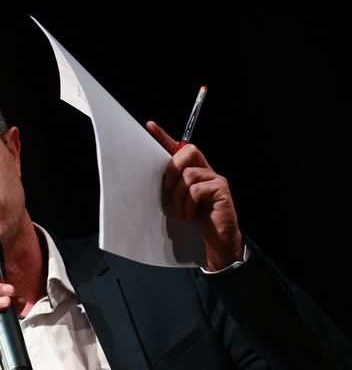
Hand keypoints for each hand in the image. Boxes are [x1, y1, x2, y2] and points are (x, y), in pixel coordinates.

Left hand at [146, 120, 243, 270]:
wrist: (216, 243)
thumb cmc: (196, 223)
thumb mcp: (178, 202)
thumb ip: (171, 187)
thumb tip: (148, 177)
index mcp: (194, 171)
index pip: (179, 148)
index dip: (164, 136)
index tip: (149, 126)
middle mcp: (207, 171)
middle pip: (188, 151)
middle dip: (173, 169)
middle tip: (168, 190)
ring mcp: (216, 179)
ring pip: (188, 175)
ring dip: (179, 197)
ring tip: (182, 213)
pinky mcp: (222, 190)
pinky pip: (197, 190)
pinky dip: (189, 206)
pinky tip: (190, 217)